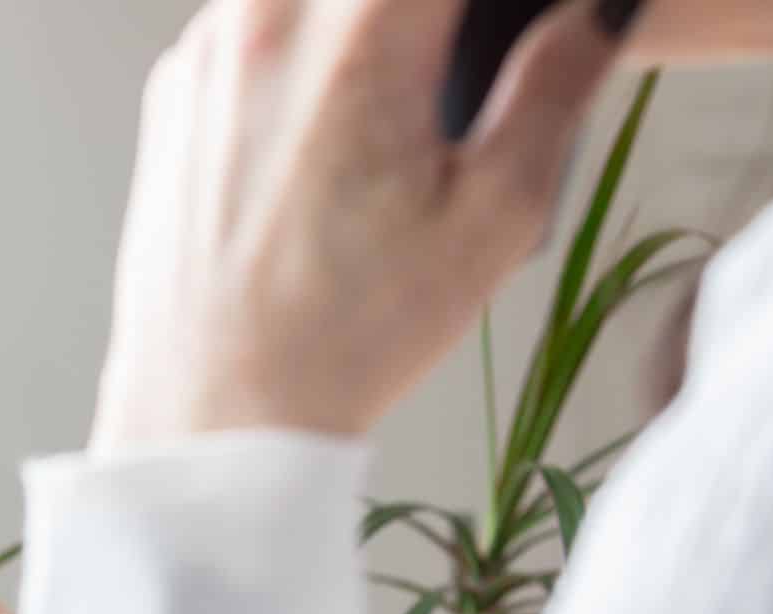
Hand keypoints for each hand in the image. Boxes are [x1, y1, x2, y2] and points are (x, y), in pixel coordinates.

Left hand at [92, 0, 627, 450]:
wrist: (219, 413)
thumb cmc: (343, 337)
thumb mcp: (493, 221)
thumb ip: (555, 90)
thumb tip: (596, 16)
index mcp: (358, 33)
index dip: (497, 4)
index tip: (523, 29)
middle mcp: (270, 14)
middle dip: (435, 25)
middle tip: (456, 85)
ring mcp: (210, 46)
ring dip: (369, 32)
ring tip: (396, 122)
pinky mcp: (176, 87)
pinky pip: (262, 25)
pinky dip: (308, 53)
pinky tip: (330, 142)